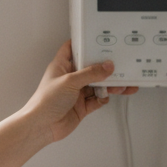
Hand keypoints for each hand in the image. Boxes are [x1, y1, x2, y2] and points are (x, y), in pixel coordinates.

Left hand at [23, 40, 138, 143]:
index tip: (100, 39)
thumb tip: (107, 66)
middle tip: (120, 65)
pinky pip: (97, 99)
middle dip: (105, 67)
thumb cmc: (46, 101)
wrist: (42, 126)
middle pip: (90, 67)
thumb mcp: (70, 81)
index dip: (85, 43)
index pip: (73, 48)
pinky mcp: (82, 105)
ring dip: (109, 84)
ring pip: (97, 84)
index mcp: (62, 66)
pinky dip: (104, 98)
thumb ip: (90, 73)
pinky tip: (106, 97)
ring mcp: (76, 92)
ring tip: (123, 84)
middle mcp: (70, 77)